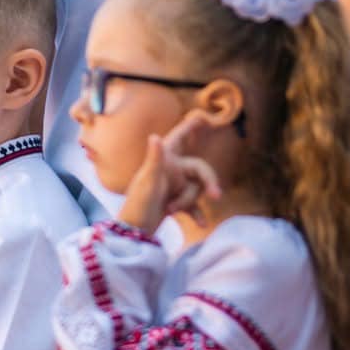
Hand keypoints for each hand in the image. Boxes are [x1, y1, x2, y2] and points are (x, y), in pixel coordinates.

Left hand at [115, 113, 221, 233]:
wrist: (133, 233)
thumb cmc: (137, 205)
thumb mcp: (147, 182)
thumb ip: (154, 159)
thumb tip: (155, 136)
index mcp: (163, 159)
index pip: (179, 137)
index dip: (190, 127)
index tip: (203, 115)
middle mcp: (170, 169)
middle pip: (199, 168)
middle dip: (208, 181)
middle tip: (216, 195)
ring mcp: (173, 185)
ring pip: (195, 189)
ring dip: (187, 202)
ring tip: (171, 210)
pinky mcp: (175, 200)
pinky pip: (193, 205)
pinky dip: (196, 213)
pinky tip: (200, 224)